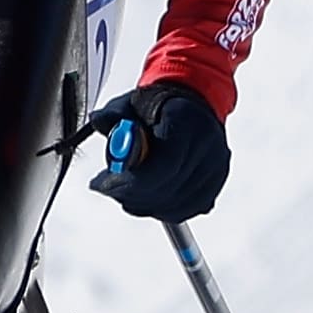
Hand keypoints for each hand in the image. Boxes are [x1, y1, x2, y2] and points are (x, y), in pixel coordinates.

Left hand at [87, 79, 229, 222]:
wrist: (191, 105)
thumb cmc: (160, 106)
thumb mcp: (131, 102)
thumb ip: (114, 114)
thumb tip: (98, 119)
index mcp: (187, 122)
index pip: (164, 165)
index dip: (131, 181)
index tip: (104, 183)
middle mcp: (207, 146)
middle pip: (167, 188)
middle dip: (130, 194)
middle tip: (108, 188)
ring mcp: (214, 168)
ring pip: (174, 205)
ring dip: (143, 204)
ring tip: (124, 192)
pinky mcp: (214, 185)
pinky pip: (185, 210)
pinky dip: (160, 209)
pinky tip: (145, 199)